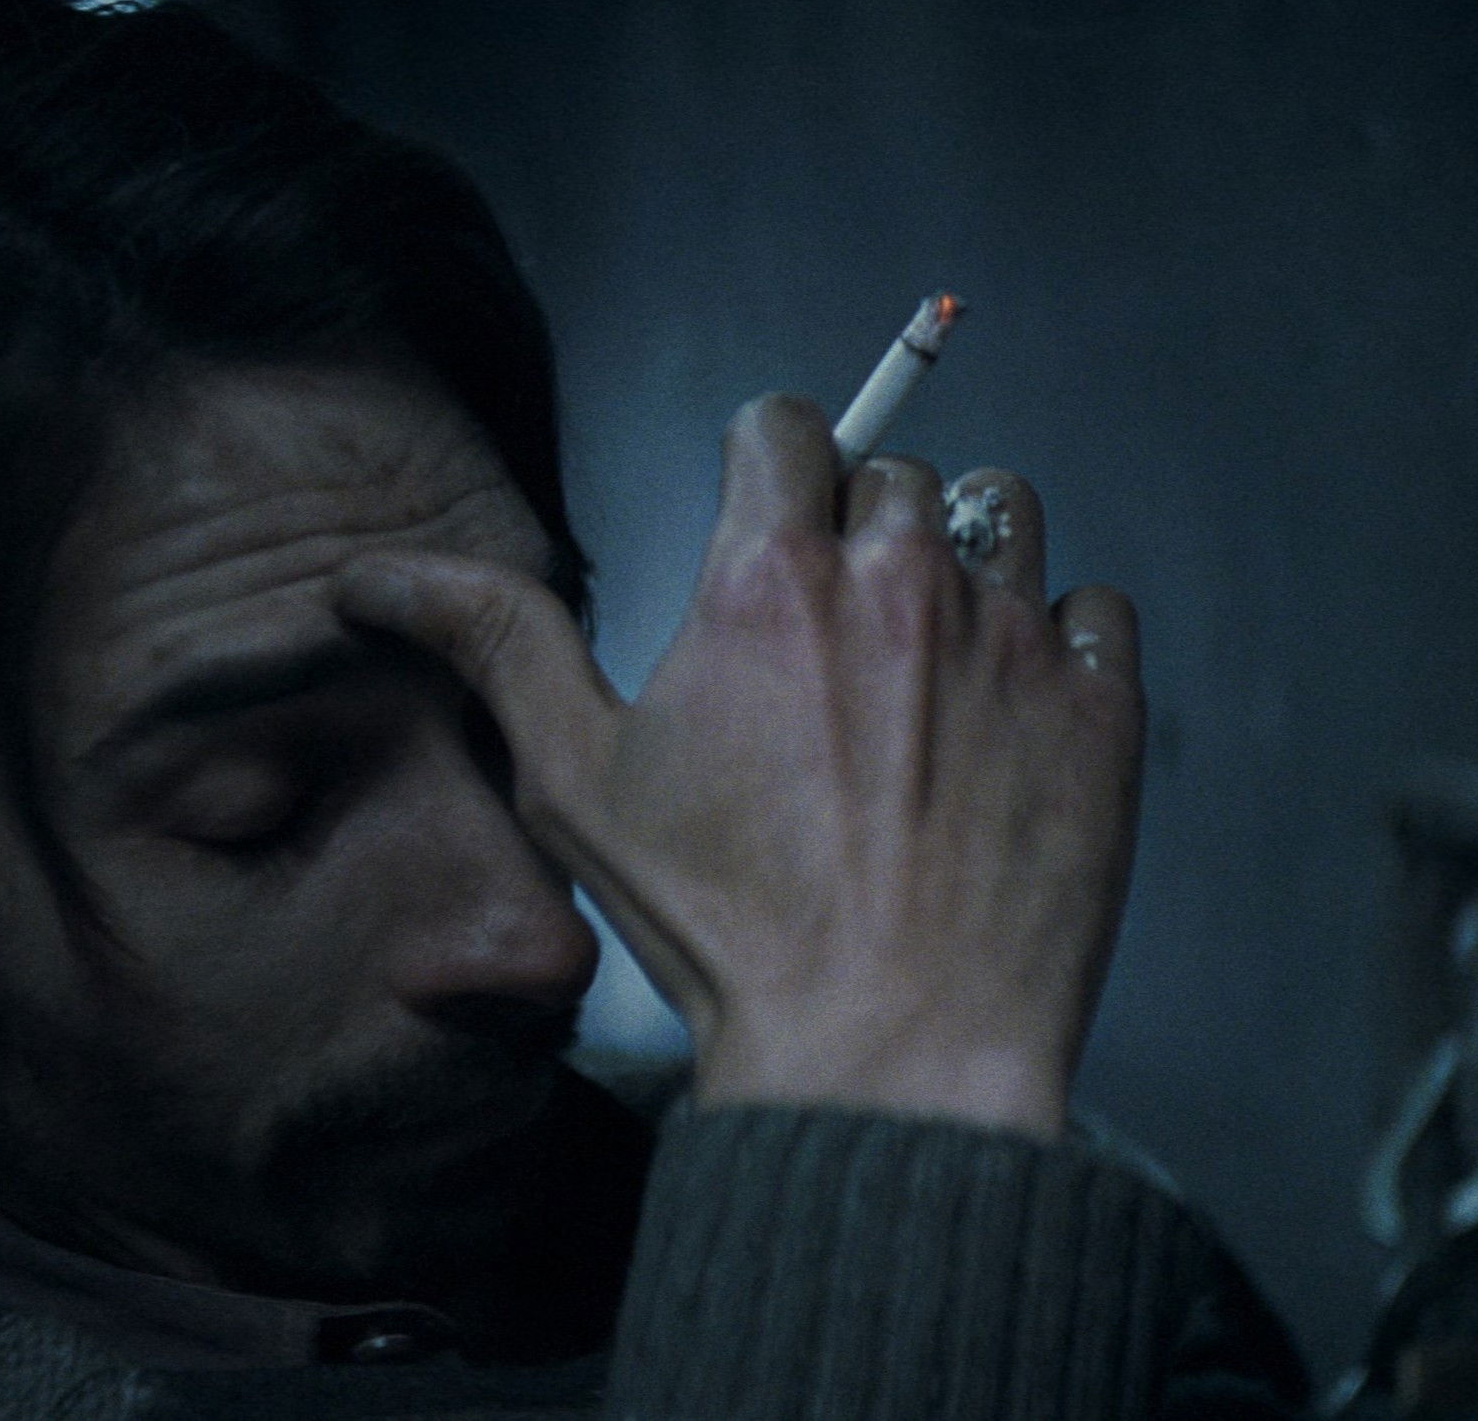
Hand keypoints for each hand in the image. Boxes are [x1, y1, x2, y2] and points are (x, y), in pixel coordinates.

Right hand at [334, 394, 1143, 1138]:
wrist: (887, 1052)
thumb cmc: (729, 930)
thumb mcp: (577, 783)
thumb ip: (495, 646)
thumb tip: (378, 576)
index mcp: (769, 577)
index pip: (783, 423)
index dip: (768, 468)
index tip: (770, 526)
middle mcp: (902, 579)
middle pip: (892, 473)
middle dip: (860, 531)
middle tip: (840, 641)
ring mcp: (1015, 638)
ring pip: (1003, 513)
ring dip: (966, 558)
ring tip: (934, 663)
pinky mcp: (1100, 707)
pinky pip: (1099, 606)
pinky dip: (1065, 640)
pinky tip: (1016, 714)